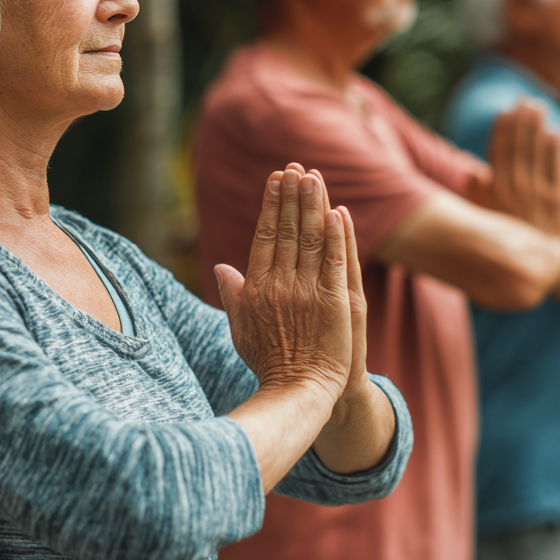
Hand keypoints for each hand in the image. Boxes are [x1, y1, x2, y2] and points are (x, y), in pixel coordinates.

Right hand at [215, 165, 352, 407]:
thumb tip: (222, 267)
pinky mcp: (335, 302)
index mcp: (258, 287)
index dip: (272, 205)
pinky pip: (336, 261)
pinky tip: (338, 211)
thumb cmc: (268, 362)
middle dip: (292, 196)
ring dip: (313, 205)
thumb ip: (233, 294)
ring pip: (311, 238)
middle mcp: (280, 284)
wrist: (297, 391)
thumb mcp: (240, 328)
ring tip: (314, 177)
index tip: (276, 180)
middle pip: (288, 230)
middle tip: (296, 168)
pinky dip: (337, 235)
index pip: (265, 235)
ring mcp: (308, 291)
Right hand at [468, 100, 559, 239]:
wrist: (541, 266)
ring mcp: (537, 196)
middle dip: (522, 123)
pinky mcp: (558, 202)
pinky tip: (555, 134)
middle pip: (518, 150)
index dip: (502, 131)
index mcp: (495, 193)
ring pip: (536, 156)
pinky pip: (556, 171)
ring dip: (537, 130)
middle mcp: (514, 192)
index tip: (505, 111)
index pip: (498, 155)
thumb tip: (475, 170)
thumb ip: (480, 195)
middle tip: (526, 101)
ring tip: (539, 108)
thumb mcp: (488, 218)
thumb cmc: (512, 236)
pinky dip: (555, 152)